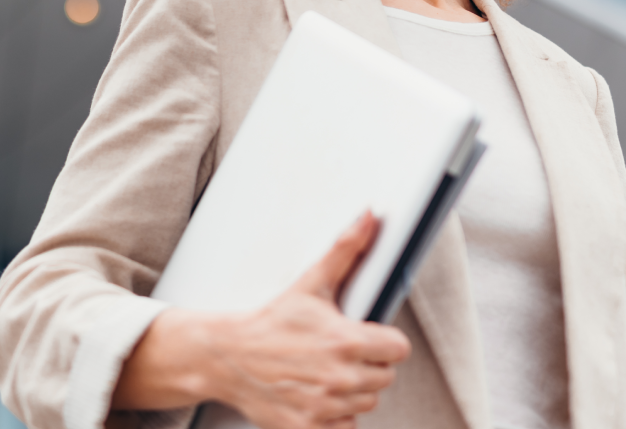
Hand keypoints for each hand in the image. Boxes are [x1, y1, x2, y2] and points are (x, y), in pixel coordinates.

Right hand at [112, 212, 410, 427]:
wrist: (227, 356)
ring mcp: (325, 406)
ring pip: (366, 404)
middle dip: (367, 365)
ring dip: (351, 391)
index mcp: (346, 341)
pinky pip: (345, 428)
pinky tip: (318, 396)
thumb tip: (370, 217)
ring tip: (325, 372)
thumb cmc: (270, 321)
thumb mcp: (310, 283)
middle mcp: (340, 377)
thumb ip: (346, 250)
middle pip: (384, 378)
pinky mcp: (310, 427)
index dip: (384, 341)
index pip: (398, 349)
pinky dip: (335, 417)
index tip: (366, 337)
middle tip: (339, 353)